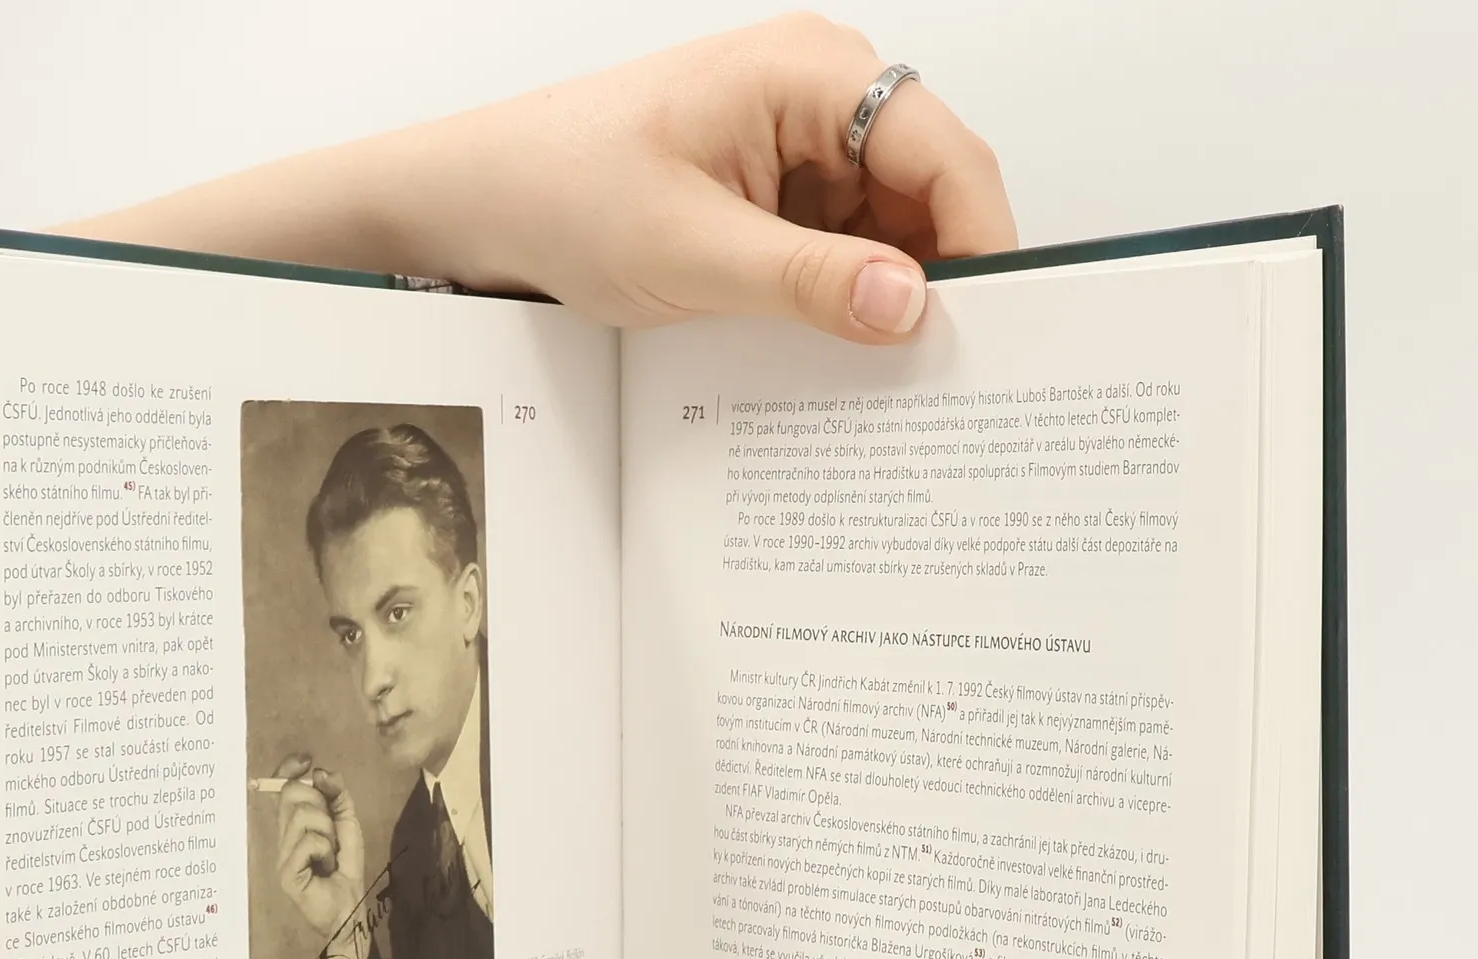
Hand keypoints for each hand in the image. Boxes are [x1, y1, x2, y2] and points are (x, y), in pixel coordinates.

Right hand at [271, 753, 367, 948]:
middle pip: (293, 794)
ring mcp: (281, 853)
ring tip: (329, 854)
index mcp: (294, 822)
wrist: (348, 907)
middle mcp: (283, 834)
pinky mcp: (285, 871)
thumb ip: (338, 797)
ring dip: (327, 832)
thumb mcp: (347, 825)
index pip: (282, 786)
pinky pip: (308, 842)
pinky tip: (324, 866)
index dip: (290, 769)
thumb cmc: (345, 868)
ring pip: (303, 816)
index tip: (305, 761)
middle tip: (331, 832)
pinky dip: (325, 850)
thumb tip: (320, 771)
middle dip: (321, 805)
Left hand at [388, 14, 1015, 341]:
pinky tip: (830, 342)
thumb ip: (807, 281)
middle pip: (930, 189)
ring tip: (873, 365)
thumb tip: (908, 305)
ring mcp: (799, 140)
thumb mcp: (690, 252)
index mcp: (807, 72)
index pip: (945, 151)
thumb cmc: (560, 189)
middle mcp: (818, 93)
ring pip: (890, 224)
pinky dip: (844, 293)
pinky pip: (842, 242)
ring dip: (884, 292)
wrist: (484, 200)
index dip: (982, 241)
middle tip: (940, 368)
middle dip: (935, 275)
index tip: (994, 327)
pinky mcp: (776, 187)